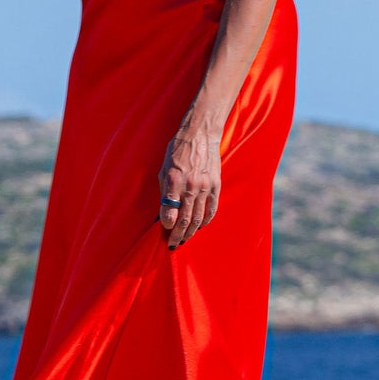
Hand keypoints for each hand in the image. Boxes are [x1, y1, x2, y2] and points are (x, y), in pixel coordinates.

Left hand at [159, 114, 221, 246]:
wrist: (199, 135)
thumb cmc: (177, 150)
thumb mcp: (163, 169)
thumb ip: (164, 190)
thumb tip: (163, 211)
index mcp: (173, 180)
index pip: (169, 211)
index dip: (166, 224)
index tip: (164, 230)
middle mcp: (189, 185)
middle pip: (183, 219)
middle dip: (177, 235)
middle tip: (173, 244)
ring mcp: (204, 187)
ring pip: (197, 218)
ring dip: (190, 232)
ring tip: (184, 239)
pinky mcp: (215, 185)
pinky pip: (211, 209)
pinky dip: (205, 221)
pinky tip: (199, 226)